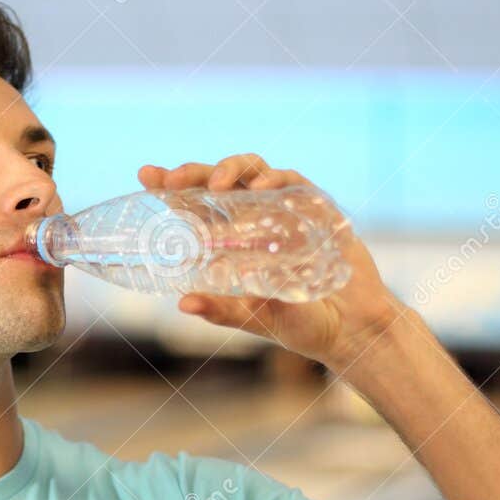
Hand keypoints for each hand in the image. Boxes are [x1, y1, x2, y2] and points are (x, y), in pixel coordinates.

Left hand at [138, 154, 406, 368]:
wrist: (352, 330)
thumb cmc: (300, 326)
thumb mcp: (254, 319)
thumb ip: (221, 310)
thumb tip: (183, 302)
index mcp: (233, 241)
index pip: (196, 205)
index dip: (172, 187)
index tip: (146, 174)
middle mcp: (255, 219)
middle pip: (220, 181)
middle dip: (195, 173)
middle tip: (173, 178)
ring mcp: (286, 210)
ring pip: (252, 171)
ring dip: (231, 169)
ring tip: (217, 185)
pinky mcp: (316, 208)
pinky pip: (293, 182)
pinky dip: (276, 179)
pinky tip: (262, 187)